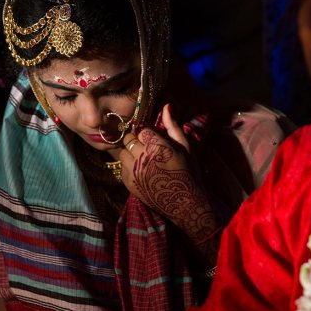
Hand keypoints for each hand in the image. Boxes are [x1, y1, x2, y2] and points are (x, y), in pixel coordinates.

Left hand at [118, 105, 221, 251]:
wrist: (184, 204)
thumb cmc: (189, 173)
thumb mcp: (186, 148)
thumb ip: (173, 126)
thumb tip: (166, 106)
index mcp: (158, 146)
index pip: (142, 129)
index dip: (148, 133)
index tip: (155, 139)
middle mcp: (142, 157)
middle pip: (129, 138)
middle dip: (137, 140)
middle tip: (148, 148)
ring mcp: (133, 171)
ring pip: (122, 152)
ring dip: (130, 153)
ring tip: (143, 159)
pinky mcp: (128, 183)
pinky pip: (121, 167)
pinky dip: (128, 166)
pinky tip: (141, 171)